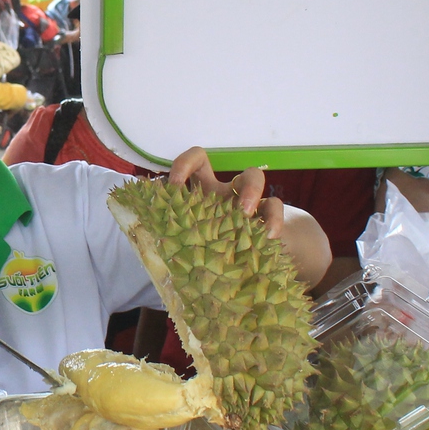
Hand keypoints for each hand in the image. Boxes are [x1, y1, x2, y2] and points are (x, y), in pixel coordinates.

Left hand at [166, 146, 332, 286]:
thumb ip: (177, 239)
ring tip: (245, 214)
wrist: (251, 266)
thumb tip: (154, 244)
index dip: (183, 166)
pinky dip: (273, 221)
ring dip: (250, 191)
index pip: (193, 164)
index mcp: (202, 195)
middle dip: (212, 173)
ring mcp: (248, 203)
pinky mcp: (268, 218)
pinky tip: (269, 236)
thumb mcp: (193, 244)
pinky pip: (274, 208)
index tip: (174, 185)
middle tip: (204, 195)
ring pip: (253, 177)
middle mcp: (224, 194)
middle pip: (217, 163)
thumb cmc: (213, 253)